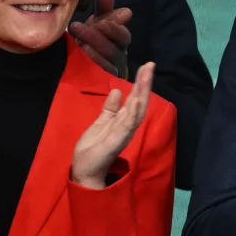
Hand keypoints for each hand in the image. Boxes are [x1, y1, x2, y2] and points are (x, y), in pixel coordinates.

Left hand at [66, 0, 132, 77]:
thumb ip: (103, 7)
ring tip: (79, 37)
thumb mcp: (98, 23)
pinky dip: (94, 61)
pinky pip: (103, 71)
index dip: (115, 27)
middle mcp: (120, 55)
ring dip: (94, 46)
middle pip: (116, 47)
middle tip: (83, 26)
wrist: (83, 65)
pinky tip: (83, 52)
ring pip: (109, 59)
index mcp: (120, 41)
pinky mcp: (105, 79)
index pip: (122, 35)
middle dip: (100, 36)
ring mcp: (113, 68)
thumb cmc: (94, 40)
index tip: (101, 20)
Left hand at [70, 63, 156, 187]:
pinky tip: (138, 101)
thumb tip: (118, 91)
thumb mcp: (100, 122)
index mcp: (122, 120)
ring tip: (147, 77)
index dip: (141, 83)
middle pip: (139, 102)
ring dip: (142, 94)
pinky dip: (134, 113)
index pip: (134, 99)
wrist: (85, 170)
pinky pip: (128, 125)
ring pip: (136, 111)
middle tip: (151, 65)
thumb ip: (110, 108)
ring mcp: (123, 133)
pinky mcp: (117, 140)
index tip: (147, 66)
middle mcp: (127, 125)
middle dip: (145, 84)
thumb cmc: (92, 149)